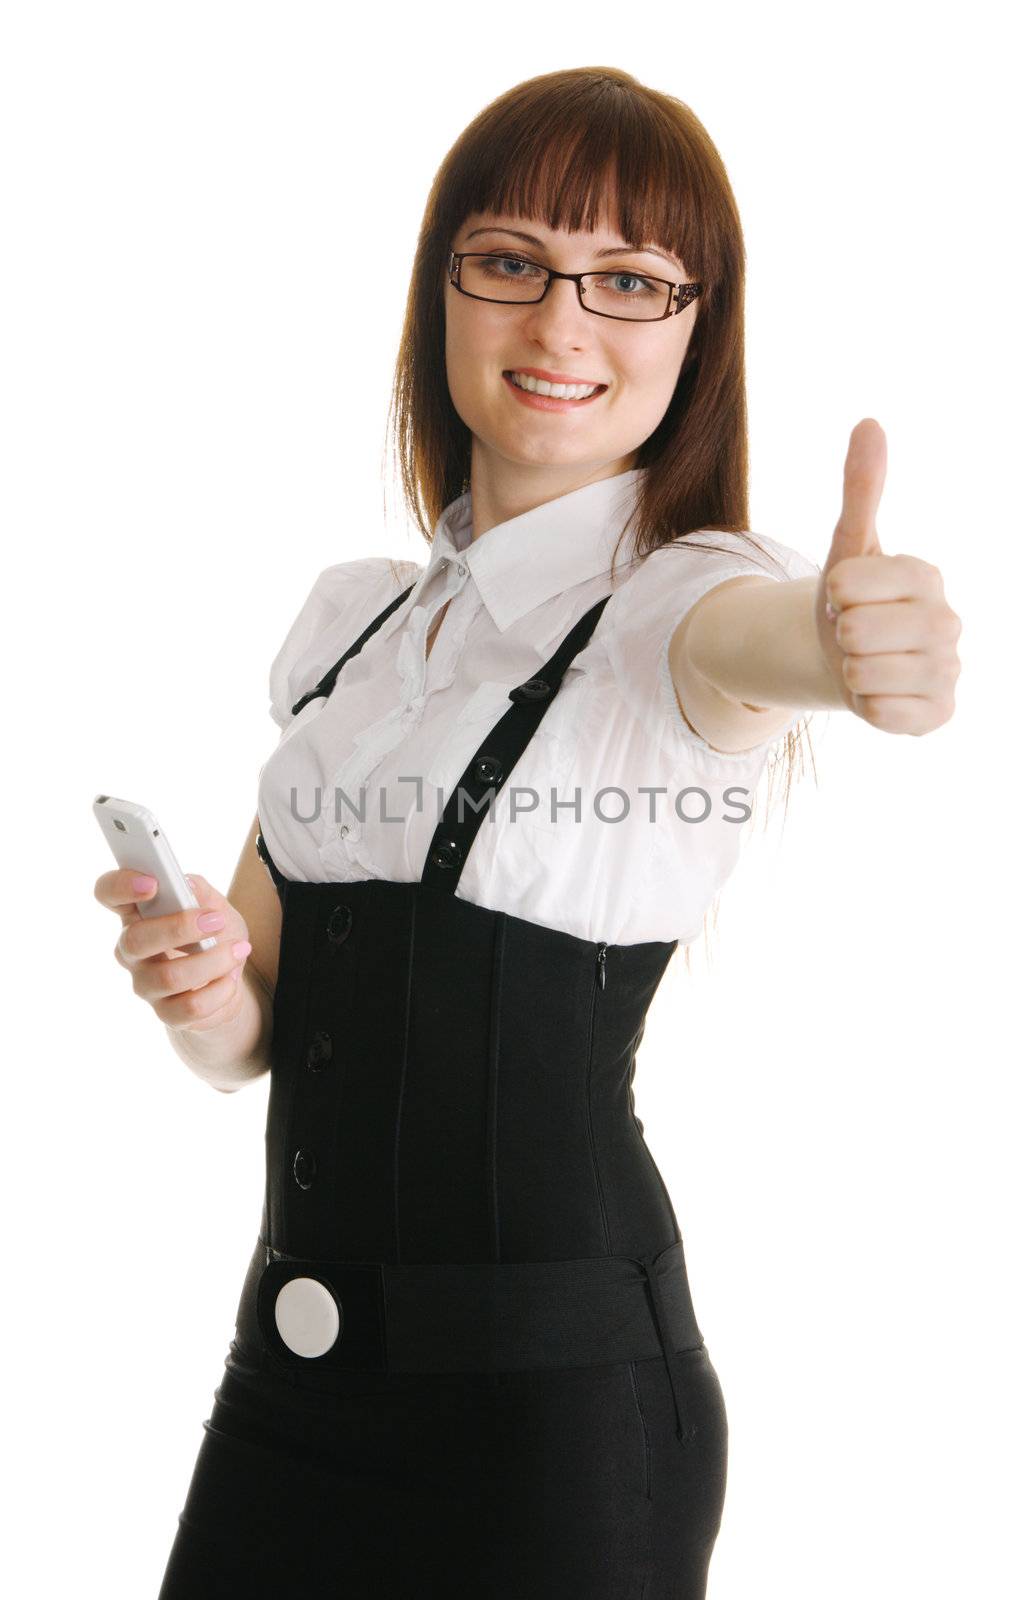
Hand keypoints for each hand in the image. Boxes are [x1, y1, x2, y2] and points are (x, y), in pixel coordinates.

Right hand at [96, 869, 252, 1033]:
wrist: (229, 982)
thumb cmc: (214, 938)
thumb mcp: (215, 906)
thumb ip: (201, 891)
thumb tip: (188, 884)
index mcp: (137, 914)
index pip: (108, 893)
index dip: (121, 885)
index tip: (153, 883)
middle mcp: (132, 950)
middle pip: (135, 939)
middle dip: (179, 927)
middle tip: (216, 920)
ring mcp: (145, 984)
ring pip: (169, 977)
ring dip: (212, 961)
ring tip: (238, 949)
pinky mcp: (166, 1014)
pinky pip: (190, 1007)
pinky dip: (219, 990)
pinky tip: (231, 979)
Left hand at [815, 418, 961, 733]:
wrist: (851, 657)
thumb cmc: (852, 599)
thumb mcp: (848, 544)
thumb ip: (861, 489)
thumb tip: (869, 423)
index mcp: (926, 576)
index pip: (849, 584)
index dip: (832, 594)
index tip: (844, 597)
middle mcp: (948, 622)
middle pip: (854, 633)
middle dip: (838, 635)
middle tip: (852, 633)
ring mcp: (948, 670)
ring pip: (865, 675)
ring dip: (849, 671)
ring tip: (864, 661)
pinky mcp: (940, 713)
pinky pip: (882, 714)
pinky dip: (866, 705)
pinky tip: (877, 691)